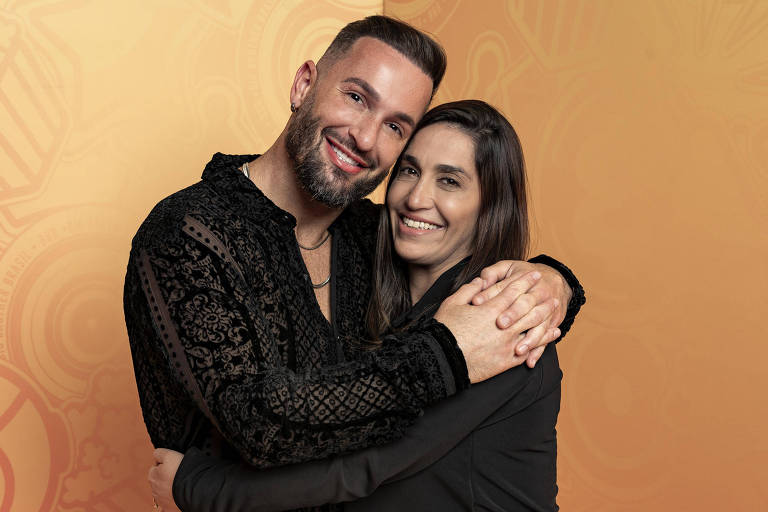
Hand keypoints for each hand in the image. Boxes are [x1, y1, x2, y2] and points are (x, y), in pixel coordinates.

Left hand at [149, 448, 183, 511]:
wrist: (192, 490)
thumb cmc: (181, 472)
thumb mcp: (169, 454)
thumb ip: (159, 453)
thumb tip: (156, 454)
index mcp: (152, 476)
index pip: (155, 467)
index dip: (164, 464)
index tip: (173, 464)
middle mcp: (154, 490)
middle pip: (159, 480)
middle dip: (165, 477)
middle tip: (177, 473)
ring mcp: (161, 500)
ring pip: (163, 492)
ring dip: (169, 488)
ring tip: (180, 484)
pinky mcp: (169, 508)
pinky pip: (168, 504)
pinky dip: (172, 501)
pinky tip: (178, 496)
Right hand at [435, 271, 556, 382]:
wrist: (443, 361)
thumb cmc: (445, 330)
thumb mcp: (452, 304)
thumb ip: (469, 290)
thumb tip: (480, 280)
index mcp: (490, 309)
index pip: (513, 291)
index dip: (525, 281)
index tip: (535, 274)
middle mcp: (503, 326)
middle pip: (528, 307)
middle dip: (540, 297)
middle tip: (550, 290)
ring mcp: (507, 344)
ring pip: (533, 327)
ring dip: (546, 315)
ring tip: (555, 308)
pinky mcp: (507, 361)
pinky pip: (530, 349)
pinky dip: (543, 340)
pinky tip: (551, 334)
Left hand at [471, 260, 570, 366]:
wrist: (555, 279)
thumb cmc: (523, 275)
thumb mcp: (508, 267)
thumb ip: (493, 273)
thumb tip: (481, 280)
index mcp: (524, 279)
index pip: (506, 287)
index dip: (490, 294)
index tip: (475, 302)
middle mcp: (538, 294)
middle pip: (525, 304)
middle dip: (514, 314)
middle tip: (500, 324)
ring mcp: (546, 310)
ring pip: (539, 324)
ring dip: (529, 338)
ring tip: (517, 349)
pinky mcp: (551, 323)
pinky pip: (545, 339)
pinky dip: (538, 351)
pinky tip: (529, 362)